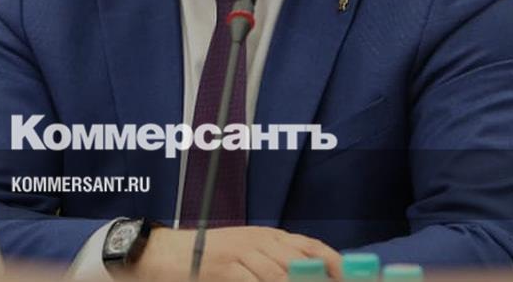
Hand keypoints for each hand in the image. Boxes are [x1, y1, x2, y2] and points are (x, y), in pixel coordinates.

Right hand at [129, 226, 341, 281]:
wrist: (164, 254)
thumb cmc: (207, 257)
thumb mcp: (246, 252)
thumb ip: (275, 262)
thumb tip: (305, 275)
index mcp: (268, 235)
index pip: (310, 246)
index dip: (333, 262)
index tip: (349, 276)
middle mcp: (258, 240)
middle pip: (299, 263)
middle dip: (314, 280)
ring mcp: (240, 253)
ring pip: (279, 275)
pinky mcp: (223, 268)